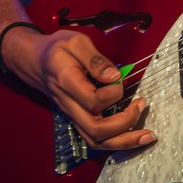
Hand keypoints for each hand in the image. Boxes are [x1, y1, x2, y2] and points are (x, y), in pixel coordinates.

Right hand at [0, 25, 155, 150]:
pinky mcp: (78, 119)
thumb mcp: (75, 42)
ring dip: (123, 141)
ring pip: (96, 141)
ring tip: (147, 135)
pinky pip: (95, 138)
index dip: (113, 92)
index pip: (93, 100)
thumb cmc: (56, 49)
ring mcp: (73, 115)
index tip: (121, 77)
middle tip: (141, 105)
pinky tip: (133, 135)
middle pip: (96, 130)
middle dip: (125, 124)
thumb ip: (95, 59)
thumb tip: (114, 77)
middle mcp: (70, 105)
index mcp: (68, 83)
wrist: (35, 61)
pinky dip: (116, 141)